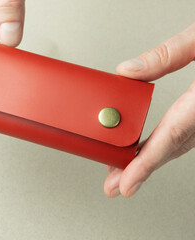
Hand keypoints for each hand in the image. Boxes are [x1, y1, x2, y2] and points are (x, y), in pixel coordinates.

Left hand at [104, 23, 194, 197]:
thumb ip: (169, 54)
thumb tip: (129, 71)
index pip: (173, 134)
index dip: (147, 162)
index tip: (126, 182)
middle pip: (174, 146)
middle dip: (142, 169)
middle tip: (115, 185)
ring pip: (182, 143)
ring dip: (153, 158)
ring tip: (126, 169)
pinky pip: (190, 134)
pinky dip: (168, 144)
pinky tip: (152, 148)